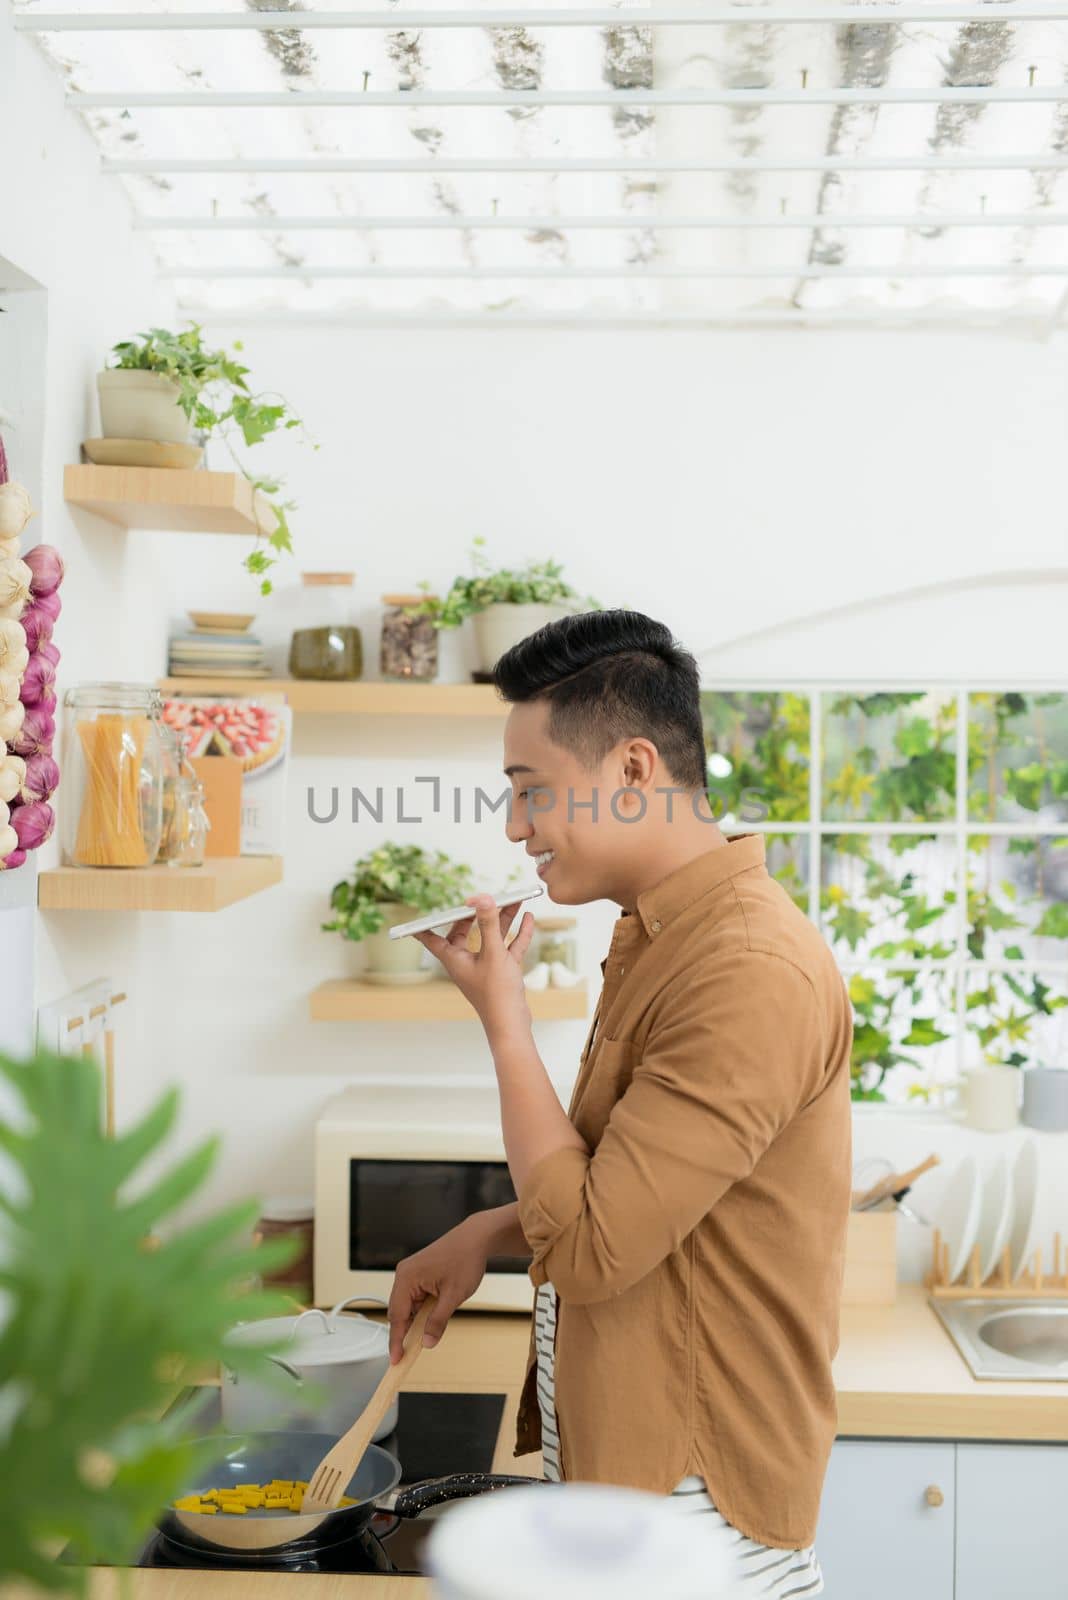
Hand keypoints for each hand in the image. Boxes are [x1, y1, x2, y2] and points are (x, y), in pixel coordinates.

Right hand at [387, 1216, 493, 1364]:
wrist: (476, 1238)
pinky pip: (415, 1297)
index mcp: (407, 1277)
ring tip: (427, 1334)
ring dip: (417, 1320)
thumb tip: (426, 1342)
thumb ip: (438, 1321)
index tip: (396, 1360)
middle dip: (406, 1332)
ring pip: (408, 1306)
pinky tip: (432, 1317)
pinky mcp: (419, 1273)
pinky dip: (422, 1310)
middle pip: (399, 1311)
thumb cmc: (465, 1259)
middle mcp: (404, 1274)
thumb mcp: (453, 1296)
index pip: (396, 1316)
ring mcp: (411, 1272)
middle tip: (410, 1354)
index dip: (396, 1340)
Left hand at [413, 895, 535, 1037]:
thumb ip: (489, 924)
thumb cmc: (496, 994)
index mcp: (454, 959)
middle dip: (475, 914)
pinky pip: (509, 947)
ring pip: (493, 936)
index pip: (432, 939)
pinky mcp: (503, 971)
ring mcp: (486, 966)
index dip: (424, 926)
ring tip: (515, 899)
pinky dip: (517, 933)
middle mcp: (467, 961)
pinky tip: (528, 918)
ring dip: (503, 919)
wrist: (512, 1024)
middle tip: (482, 898)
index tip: (416, 915)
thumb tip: (482, 898)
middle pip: (466, 932)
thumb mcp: (493, 954)